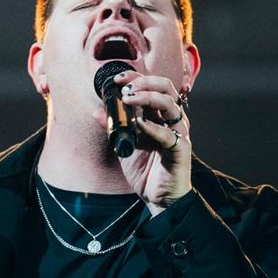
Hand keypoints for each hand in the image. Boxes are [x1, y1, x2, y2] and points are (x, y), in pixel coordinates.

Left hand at [93, 70, 190, 212]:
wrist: (160, 198)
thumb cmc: (146, 170)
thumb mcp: (124, 145)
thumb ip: (113, 127)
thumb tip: (96, 111)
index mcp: (159, 116)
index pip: (153, 87)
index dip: (136, 78)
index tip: (117, 79)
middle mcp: (171, 120)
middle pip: (165, 88)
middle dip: (144, 82)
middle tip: (125, 88)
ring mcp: (178, 133)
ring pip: (170, 105)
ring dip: (148, 98)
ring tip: (129, 99)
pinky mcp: (181, 150)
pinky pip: (169, 134)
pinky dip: (153, 127)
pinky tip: (139, 124)